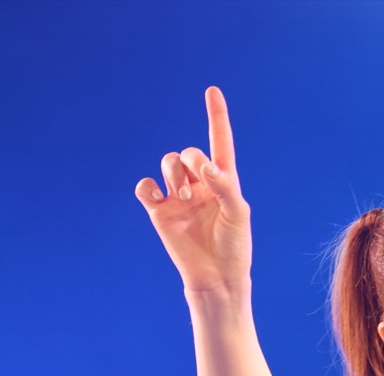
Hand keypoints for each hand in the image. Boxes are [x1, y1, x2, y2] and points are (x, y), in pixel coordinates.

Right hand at [135, 87, 251, 292]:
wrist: (216, 277)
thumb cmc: (234, 246)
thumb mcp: (238, 214)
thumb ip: (224, 186)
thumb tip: (205, 168)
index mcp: (223, 180)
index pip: (220, 142)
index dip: (216, 116)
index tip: (212, 91)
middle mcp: (200, 184)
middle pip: (189, 152)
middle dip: (191, 161)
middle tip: (197, 184)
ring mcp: (178, 197)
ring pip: (168, 163)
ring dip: (173, 173)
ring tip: (181, 196)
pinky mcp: (160, 212)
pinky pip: (145, 188)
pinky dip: (148, 187)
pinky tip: (158, 199)